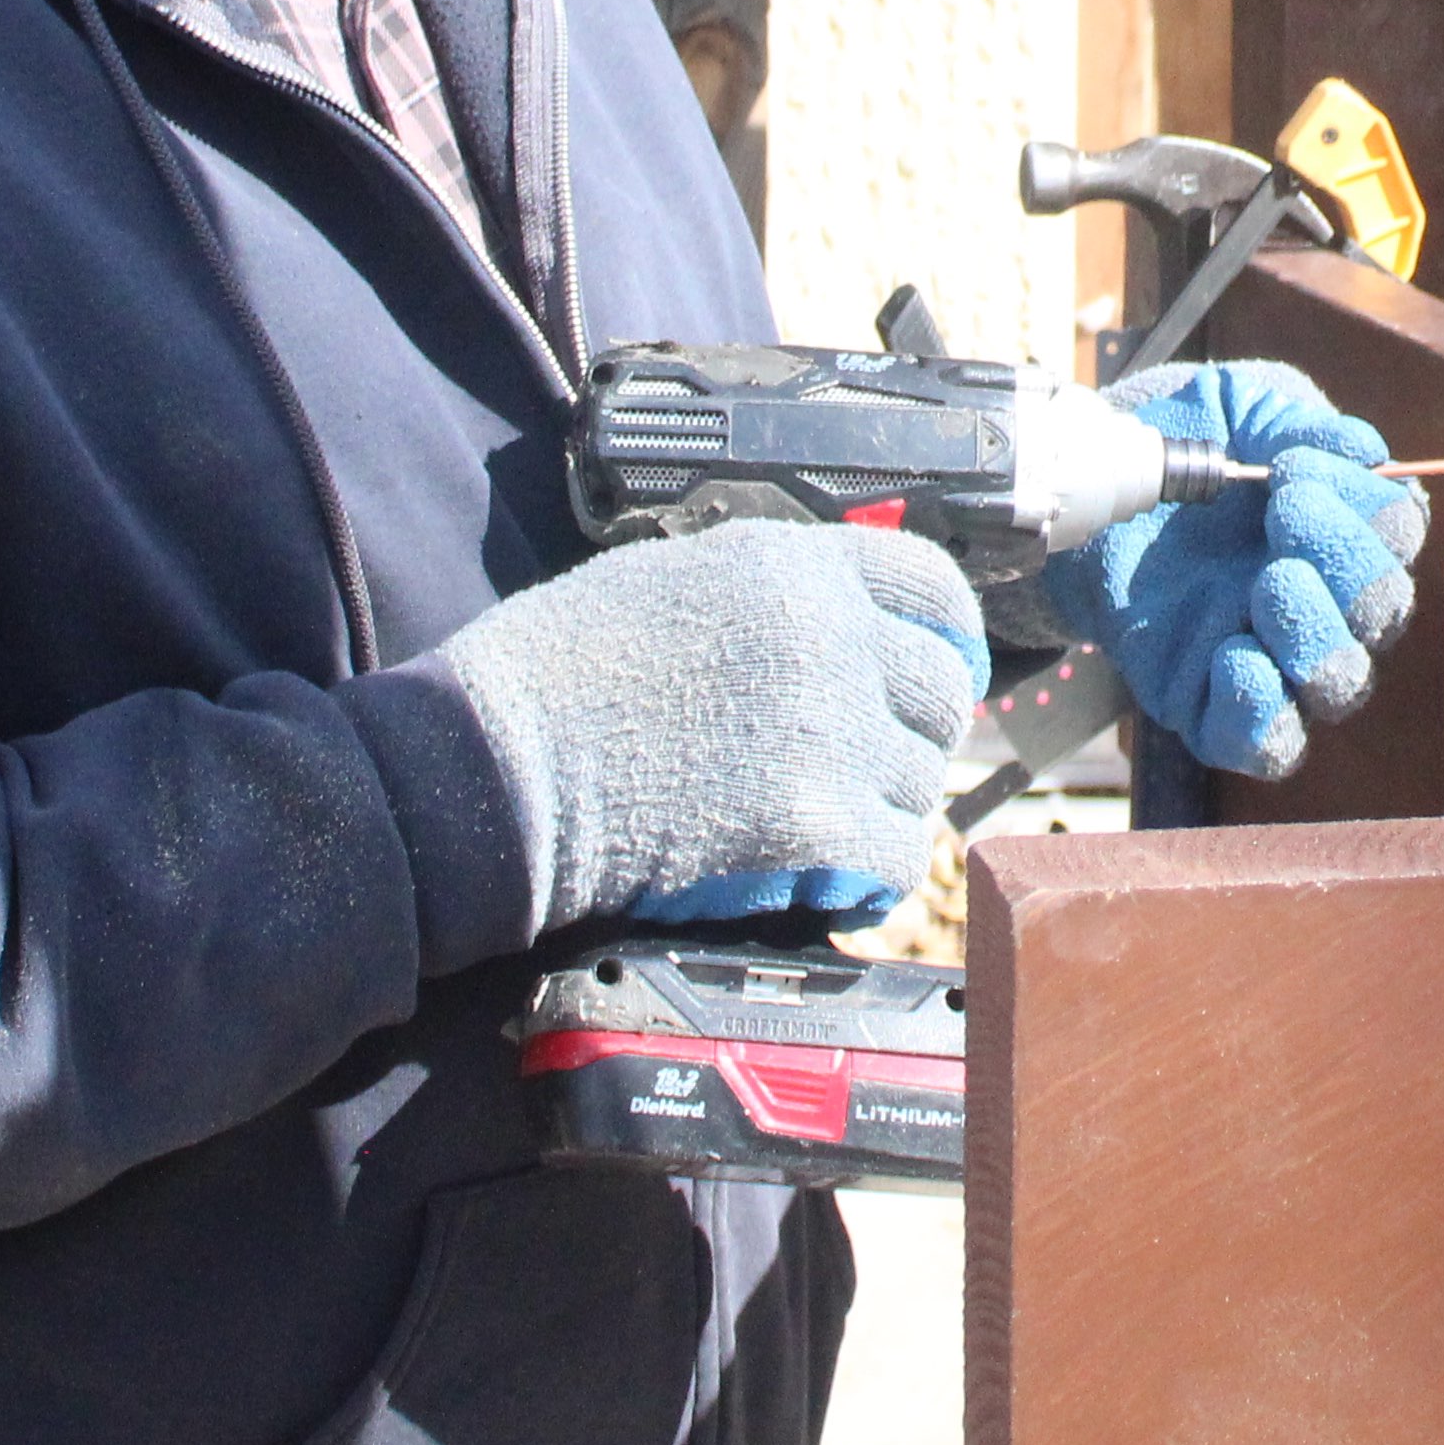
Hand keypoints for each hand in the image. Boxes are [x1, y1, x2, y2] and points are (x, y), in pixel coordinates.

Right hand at [431, 521, 986, 934]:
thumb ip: (774, 592)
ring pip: (923, 783)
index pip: (934, 587)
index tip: (937, 674)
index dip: (946, 640)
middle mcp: (832, 636)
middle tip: (866, 770)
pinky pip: (898, 860)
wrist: (497, 765)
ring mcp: (832, 731)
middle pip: (941, 693)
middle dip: (912, 735)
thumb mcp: (675, 579)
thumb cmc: (557, 673)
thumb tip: (843, 624)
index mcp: (796, 565)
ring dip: (881, 809)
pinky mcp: (816, 824)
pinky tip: (826, 879)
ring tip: (818, 825)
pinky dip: (869, 877)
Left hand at [1044, 362, 1426, 781]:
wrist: (1079, 494)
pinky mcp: (1212, 703)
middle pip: (1382, 611)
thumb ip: (1292, 420)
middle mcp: (1324, 599)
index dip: (1362, 506)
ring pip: (1341, 685)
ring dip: (1319, 640)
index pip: (1396, 532)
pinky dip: (1265, 714)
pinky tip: (1238, 658)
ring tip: (1267, 586)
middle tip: (1282, 518)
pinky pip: (1269, 741)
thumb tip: (1363, 452)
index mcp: (1341, 525)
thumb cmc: (1167, 444)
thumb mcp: (1228, 408)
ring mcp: (1273, 657)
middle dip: (1348, 565)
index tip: (1292, 470)